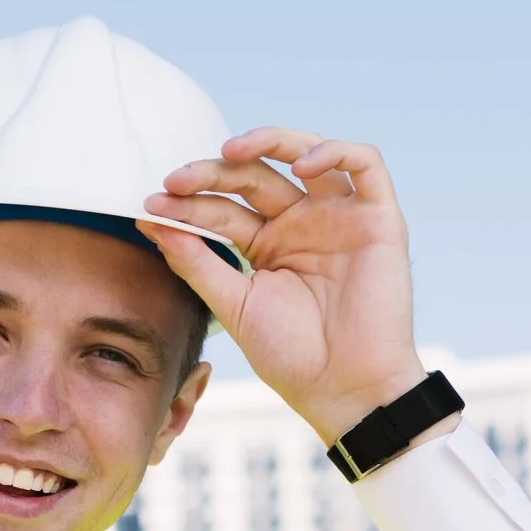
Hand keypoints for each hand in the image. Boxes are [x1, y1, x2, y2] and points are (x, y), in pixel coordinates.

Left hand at [140, 129, 451, 447]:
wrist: (345, 388)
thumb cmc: (291, 355)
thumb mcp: (234, 305)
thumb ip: (197, 263)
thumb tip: (152, 222)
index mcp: (267, 244)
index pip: (224, 210)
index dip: (188, 204)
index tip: (152, 207)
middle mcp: (301, 223)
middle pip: (255, 177)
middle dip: (213, 173)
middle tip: (177, 180)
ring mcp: (339, 217)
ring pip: (305, 154)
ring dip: (268, 142)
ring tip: (230, 151)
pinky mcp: (378, 217)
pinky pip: (365, 163)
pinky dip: (334, 151)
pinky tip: (300, 165)